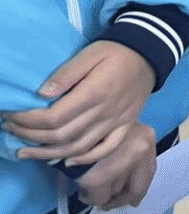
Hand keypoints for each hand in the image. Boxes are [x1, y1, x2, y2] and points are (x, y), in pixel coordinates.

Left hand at [3, 41, 154, 161]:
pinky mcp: (125, 126)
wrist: (150, 53)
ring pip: (78, 148)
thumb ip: (66, 74)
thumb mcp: (89, 53)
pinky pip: (105, 149)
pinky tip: (66, 162)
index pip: (53, 117)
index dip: (27, 121)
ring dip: (48, 153)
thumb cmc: (116, 51)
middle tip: (10, 131)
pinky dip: (85, 159)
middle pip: (62, 135)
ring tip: (26, 153)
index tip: (10, 117)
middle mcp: (105, 113)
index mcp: (94, 93)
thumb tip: (42, 94)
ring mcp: (116, 122)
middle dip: (30, 136)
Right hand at [75, 122, 157, 208]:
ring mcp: (121, 163)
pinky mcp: (99, 178)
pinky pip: (99, 198)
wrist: (66, 127)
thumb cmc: (92, 130)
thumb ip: (128, 156)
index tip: (133, 201)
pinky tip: (84, 194)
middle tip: (110, 206)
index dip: (139, 188)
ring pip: (117, 193)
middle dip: (123, 199)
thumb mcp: (118, 136)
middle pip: (137, 187)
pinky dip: (92, 198)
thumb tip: (125, 190)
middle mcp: (141, 148)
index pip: (149, 171)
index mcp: (147, 137)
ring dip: (106, 197)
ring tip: (94, 195)